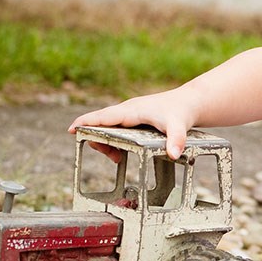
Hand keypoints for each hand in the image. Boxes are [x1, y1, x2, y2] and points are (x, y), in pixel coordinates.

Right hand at [68, 87, 198, 159]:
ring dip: (105, 142)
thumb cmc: (181, 111)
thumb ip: (176, 140)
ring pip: (108, 127)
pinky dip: (112, 140)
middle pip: (102, 123)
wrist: (190, 102)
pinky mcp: (133, 118)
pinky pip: (115, 129)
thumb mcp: (179, 126)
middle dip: (96, 138)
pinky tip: (119, 153)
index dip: (87, 122)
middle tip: (108, 156)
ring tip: (115, 158)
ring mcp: (129, 114)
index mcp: (132, 110)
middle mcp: (127, 110)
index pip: (105, 116)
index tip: (72, 129)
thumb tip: (173, 155)